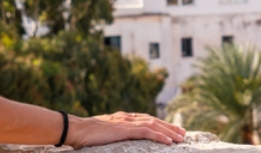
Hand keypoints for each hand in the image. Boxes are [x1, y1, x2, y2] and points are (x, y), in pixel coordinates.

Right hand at [65, 111, 185, 148]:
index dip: (161, 124)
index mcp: (124, 118)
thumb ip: (116, 133)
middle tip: (183, 133)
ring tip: (180, 138)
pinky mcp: (125, 129)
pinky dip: (159, 136)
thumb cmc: (87, 134)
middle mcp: (128, 117)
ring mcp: (127, 122)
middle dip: (169, 127)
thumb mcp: (106, 132)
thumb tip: (122, 138)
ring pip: (153, 125)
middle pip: (154, 121)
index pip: (147, 119)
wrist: (77, 129)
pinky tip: (168, 141)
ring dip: (169, 131)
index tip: (172, 130)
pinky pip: (146, 132)